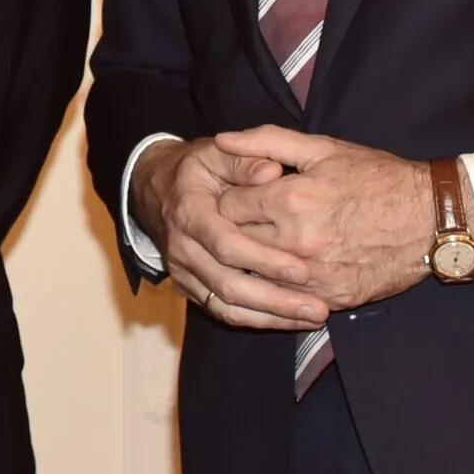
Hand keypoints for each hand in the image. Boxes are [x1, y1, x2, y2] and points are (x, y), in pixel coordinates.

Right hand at [132, 137, 328, 331]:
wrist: (156, 190)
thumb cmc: (196, 170)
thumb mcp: (216, 153)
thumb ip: (245, 160)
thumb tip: (273, 172)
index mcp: (190, 214)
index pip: (226, 245)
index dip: (264, 260)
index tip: (302, 270)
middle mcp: (183, 249)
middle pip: (228, 285)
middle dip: (275, 300)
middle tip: (317, 308)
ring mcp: (185, 273)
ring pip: (226, 306)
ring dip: (271, 317)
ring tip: (312, 317)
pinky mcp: (191, 288)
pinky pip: (223, 312)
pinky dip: (257, 320)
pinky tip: (290, 320)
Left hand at [220, 127, 443, 311]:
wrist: (430, 219)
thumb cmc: (377, 178)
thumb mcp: (323, 148)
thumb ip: (266, 141)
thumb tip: (222, 139)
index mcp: (291, 199)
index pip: (227, 207)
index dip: (230, 199)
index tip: (240, 196)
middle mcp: (297, 242)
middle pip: (236, 243)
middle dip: (235, 230)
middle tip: (248, 220)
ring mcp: (314, 276)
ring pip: (255, 275)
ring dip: (253, 261)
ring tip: (263, 244)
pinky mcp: (330, 298)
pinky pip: (285, 299)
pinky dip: (278, 285)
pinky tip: (286, 268)